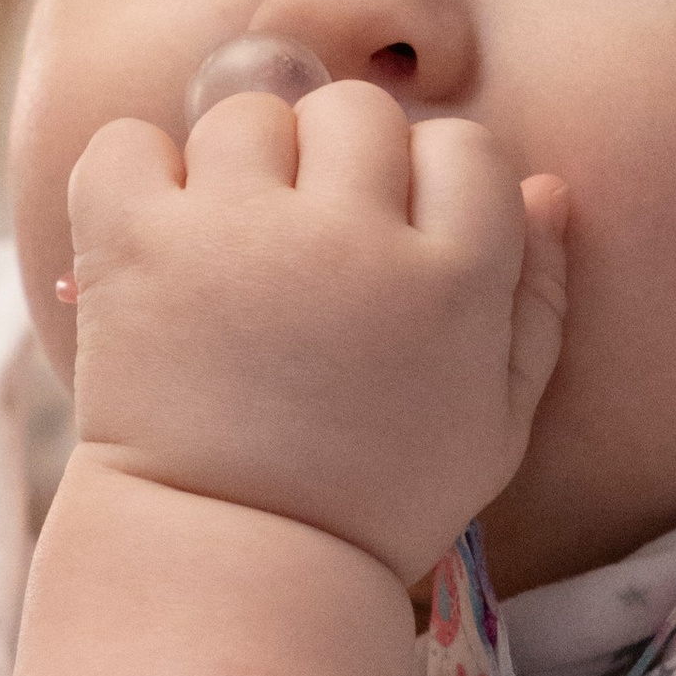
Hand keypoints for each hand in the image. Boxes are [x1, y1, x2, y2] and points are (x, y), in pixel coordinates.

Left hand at [65, 76, 567, 584]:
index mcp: (453, 280)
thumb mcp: (496, 425)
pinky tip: (157, 239)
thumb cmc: (376, 497)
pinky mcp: (135, 246)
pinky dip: (135, 174)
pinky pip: (130, 141)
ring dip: (239, 170)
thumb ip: (537, 302)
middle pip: (357, 112)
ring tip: (229, 256)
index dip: (430, 187)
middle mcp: (350, 239)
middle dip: (337, 165)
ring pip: (247, 114)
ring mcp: (235, 235)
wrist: (232, 562)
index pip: (465, 144)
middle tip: (308, 249)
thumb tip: (546, 188)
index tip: (396, 245)